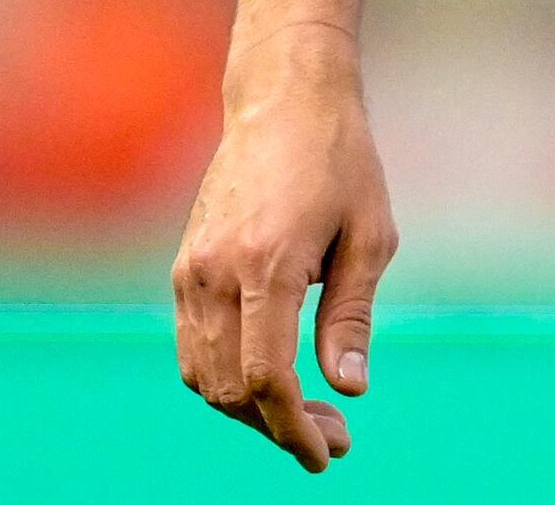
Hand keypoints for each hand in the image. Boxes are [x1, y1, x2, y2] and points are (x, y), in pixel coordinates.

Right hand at [170, 24, 395, 470]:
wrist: (284, 100)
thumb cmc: (342, 161)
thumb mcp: (370, 235)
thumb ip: (352, 316)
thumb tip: (349, 388)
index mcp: (268, 264)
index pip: (267, 377)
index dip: (293, 427)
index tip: (327, 454)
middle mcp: (216, 273)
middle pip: (230, 388)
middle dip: (279, 426)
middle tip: (334, 437)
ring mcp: (191, 271)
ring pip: (204, 375)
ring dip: (249, 410)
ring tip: (307, 416)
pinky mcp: (184, 267)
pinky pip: (194, 347)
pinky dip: (225, 379)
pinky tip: (272, 380)